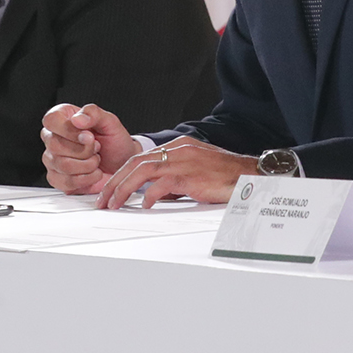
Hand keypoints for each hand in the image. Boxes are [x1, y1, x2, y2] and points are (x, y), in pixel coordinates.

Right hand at [40, 102, 139, 193]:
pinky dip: (86, 179)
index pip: (51, 120)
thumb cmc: (114, 142)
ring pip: (63, 165)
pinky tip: (93, 172)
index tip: (89, 135)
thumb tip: (77, 119)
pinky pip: (66, 182)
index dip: (70, 130)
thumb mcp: (110, 122)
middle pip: (56, 145)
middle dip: (85, 149)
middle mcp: (52, 138)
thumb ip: (94, 114)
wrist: (121, 164)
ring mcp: (52, 159)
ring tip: (96, 159)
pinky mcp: (56, 179)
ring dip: (88, 164)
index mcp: (62, 117)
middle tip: (97, 147)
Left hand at [97, 137, 256, 209]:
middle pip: (136, 162)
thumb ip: (174, 180)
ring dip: (123, 189)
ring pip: (142, 171)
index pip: (141, 158)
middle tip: (102, 199)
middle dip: (114, 182)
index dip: (122, 174)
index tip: (110, 190)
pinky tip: (143, 205)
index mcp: (178, 147)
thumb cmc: (226, 176)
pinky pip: (161, 184)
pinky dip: (148, 195)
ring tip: (113, 204)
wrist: (250, 175)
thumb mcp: (195, 173)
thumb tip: (154, 195)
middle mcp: (178, 150)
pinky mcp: (189, 175)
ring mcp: (183, 160)